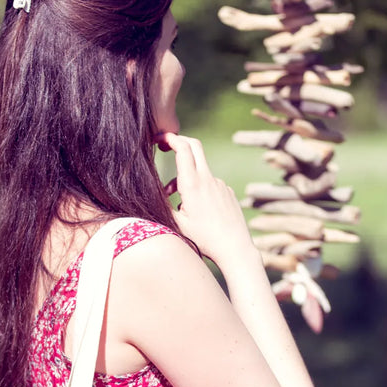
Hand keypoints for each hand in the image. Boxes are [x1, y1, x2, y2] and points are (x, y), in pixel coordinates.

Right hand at [157, 131, 255, 268]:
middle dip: (179, 142)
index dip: (170, 138)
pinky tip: (198, 210)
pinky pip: (210, 184)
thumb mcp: (177, 224)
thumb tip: (151, 194)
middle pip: (195, 146)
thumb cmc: (205, 239)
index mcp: (193, 184)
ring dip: (186, 177)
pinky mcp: (228, 192)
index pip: (183, 148)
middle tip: (166, 146)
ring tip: (177, 202)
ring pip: (200, 170)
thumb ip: (163, 205)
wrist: (235, 248)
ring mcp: (220, 184)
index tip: (159, 138)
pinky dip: (199, 189)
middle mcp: (208, 179)